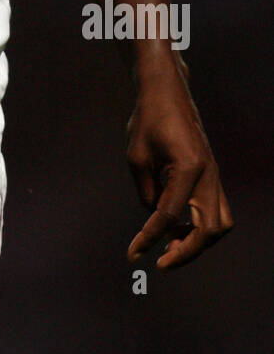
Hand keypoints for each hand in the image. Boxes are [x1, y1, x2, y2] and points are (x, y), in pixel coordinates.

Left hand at [126, 60, 232, 268]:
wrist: (166, 91)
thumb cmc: (148, 119)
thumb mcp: (137, 157)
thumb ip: (148, 193)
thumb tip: (156, 220)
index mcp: (188, 167)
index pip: (169, 215)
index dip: (149, 238)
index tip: (133, 254)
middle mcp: (208, 174)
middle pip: (210, 230)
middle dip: (187, 252)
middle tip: (160, 262)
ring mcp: (214, 175)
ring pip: (221, 223)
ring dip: (199, 241)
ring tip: (170, 247)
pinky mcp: (211, 176)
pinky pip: (216, 210)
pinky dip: (200, 226)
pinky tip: (176, 229)